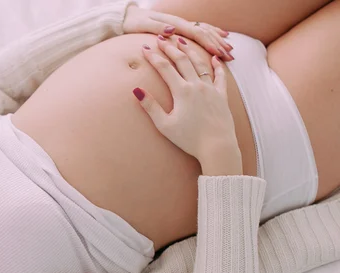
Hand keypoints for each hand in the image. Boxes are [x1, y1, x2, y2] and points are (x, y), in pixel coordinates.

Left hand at [123, 4, 233, 60]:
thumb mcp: (143, 26)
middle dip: (217, 44)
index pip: (196, 34)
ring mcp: (181, 25)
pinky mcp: (179, 27)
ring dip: (217, 40)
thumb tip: (171, 30)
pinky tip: (221, 36)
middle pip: (204, 33)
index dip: (208, 43)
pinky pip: (199, 29)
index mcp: (174, 24)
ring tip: (230, 51)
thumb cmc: (134, 24)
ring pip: (204, 31)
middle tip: (230, 56)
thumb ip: (157, 28)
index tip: (218, 53)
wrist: (128, 16)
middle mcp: (180, 23)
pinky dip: (211, 33)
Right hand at [133, 36, 241, 173]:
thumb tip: (137, 91)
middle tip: (161, 39)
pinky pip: (220, 76)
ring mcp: (211, 89)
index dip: (153, 57)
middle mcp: (197, 86)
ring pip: (200, 64)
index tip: (145, 48)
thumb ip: (151, 107)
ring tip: (182, 41)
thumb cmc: (189, 139)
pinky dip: (216, 65)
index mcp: (182, 91)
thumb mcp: (165, 125)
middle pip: (182, 61)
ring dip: (190, 51)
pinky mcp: (221, 96)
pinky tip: (213, 58)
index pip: (164, 68)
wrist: (217, 146)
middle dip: (170, 48)